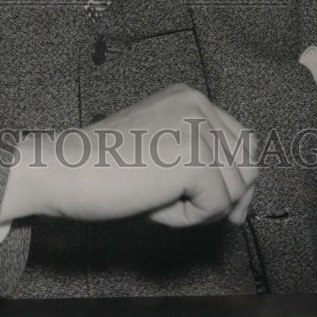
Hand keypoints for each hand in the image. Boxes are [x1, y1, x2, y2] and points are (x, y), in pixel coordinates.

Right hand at [0, 84, 257, 229]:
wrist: (68, 169)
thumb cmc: (106, 170)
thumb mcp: (162, 153)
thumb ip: (199, 160)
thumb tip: (241, 198)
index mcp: (188, 98)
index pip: (241, 141)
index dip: (235, 179)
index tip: (216, 205)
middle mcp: (198, 103)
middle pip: (249, 163)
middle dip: (230, 196)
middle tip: (195, 211)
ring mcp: (198, 126)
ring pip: (236, 189)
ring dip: (202, 208)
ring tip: (159, 200)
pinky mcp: (195, 155)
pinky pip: (217, 206)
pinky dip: (189, 218)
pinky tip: (155, 204)